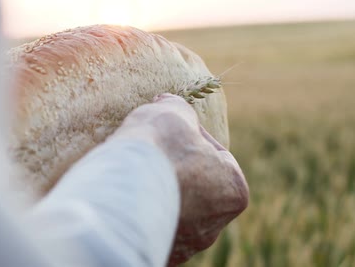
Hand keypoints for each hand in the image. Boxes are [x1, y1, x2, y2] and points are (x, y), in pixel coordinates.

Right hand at [110, 94, 248, 265]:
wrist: (121, 190)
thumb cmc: (155, 148)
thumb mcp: (172, 112)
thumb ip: (179, 109)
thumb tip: (170, 104)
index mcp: (233, 189)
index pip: (215, 155)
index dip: (190, 137)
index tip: (169, 130)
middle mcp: (215, 224)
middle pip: (195, 187)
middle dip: (176, 169)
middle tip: (150, 153)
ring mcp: (187, 244)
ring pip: (173, 211)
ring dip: (159, 193)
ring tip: (134, 174)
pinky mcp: (160, 256)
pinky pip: (152, 229)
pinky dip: (142, 214)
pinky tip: (125, 198)